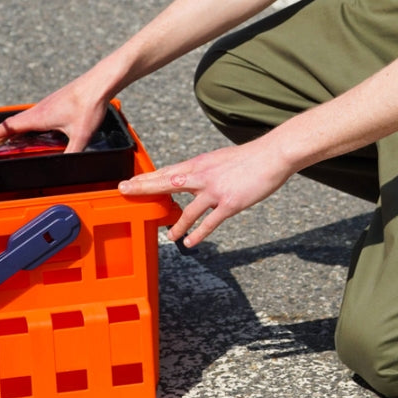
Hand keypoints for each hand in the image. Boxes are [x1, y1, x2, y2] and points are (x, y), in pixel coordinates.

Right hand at [0, 80, 107, 152]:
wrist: (100, 82)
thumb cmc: (89, 104)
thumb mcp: (81, 135)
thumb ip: (72, 153)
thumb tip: (67, 168)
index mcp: (39, 117)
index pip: (9, 126)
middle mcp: (41, 108)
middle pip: (16, 122)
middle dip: (4, 133)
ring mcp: (49, 102)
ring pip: (28, 116)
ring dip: (19, 126)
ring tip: (16, 138)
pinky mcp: (59, 99)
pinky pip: (39, 112)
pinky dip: (32, 121)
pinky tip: (43, 127)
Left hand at [118, 136, 294, 246]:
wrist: (273, 154)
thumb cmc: (250, 157)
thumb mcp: (220, 159)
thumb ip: (205, 170)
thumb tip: (192, 180)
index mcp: (200, 163)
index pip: (167, 171)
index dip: (146, 177)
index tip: (128, 181)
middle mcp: (203, 175)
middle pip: (167, 182)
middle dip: (143, 187)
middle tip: (124, 191)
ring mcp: (216, 190)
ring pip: (188, 209)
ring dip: (176, 224)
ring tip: (168, 236)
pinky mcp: (230, 203)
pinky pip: (209, 222)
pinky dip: (198, 233)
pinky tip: (189, 242)